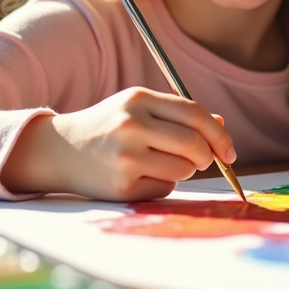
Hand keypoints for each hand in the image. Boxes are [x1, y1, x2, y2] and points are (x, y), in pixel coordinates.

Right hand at [1, 87, 234, 200]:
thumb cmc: (107, 127)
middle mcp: (131, 125)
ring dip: (184, 170)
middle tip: (203, 160)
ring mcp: (126, 156)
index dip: (219, 134)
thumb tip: (220, 125)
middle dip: (207, 156)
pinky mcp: (122, 185)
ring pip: (183, 169)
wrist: (59, 150)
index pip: (194, 114)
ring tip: (163, 164)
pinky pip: (165, 188)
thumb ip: (177, 114)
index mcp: (138, 99)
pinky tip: (143, 176)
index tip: (229, 151)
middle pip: (193, 144)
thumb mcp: (137, 108)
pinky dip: (164, 184)